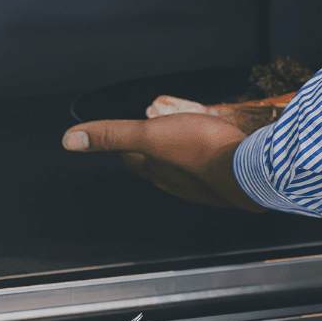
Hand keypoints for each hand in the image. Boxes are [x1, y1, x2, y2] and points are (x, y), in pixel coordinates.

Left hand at [62, 114, 266, 211]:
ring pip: (184, 171)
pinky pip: (211, 171)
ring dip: (181, 159)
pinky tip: (216, 156)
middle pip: (156, 167)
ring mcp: (203, 187)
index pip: (132, 159)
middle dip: (153, 153)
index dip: (127, 146)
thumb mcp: (151, 133)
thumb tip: (70, 139)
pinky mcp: (228, 184)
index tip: (127, 137)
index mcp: (155, 171)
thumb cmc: (203, 148)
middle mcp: (175, 183)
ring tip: (186, 144)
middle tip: (155, 136)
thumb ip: (113, 134)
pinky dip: (208, 162)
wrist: (252, 169)